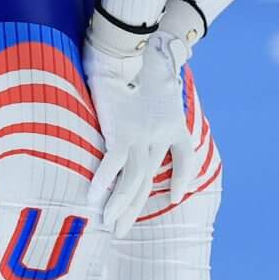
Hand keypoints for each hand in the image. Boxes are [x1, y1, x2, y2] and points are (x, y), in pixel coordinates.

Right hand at [83, 14, 193, 231]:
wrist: (130, 49)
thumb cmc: (141, 67)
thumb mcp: (161, 91)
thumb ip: (158, 110)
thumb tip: (148, 119)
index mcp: (176, 124)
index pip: (186, 159)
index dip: (182, 179)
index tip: (174, 197)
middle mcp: (162, 134)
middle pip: (149, 180)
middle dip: (134, 208)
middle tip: (121, 231)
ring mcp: (142, 135)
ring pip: (134, 180)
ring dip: (120, 205)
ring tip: (108, 223)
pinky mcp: (121, 130)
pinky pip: (112, 164)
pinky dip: (103, 182)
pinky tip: (92, 197)